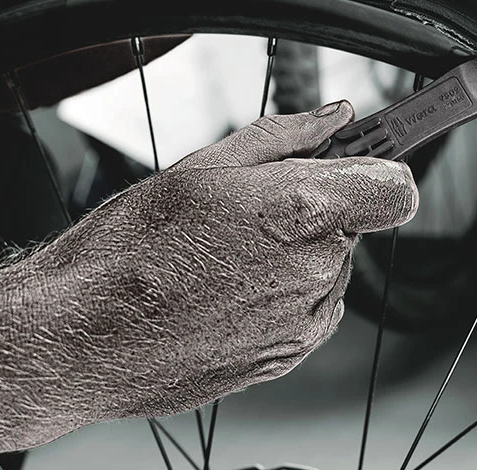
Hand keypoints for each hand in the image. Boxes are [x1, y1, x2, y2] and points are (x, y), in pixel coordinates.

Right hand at [0, 101, 417, 454]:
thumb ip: (288, 136)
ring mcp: (303, 319)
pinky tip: (227, 290)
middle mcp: (315, 269)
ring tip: (225, 257)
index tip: (361, 169)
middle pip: (353, 226)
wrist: (79, 337)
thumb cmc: (127, 251)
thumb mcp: (205, 166)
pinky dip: (284, 297)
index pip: (396, 189)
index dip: (380, 174)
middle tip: (251, 214)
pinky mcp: (286, 357)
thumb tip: (335, 118)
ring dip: (296, 258)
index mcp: (302, 210)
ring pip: (329, 270)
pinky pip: (311, 312)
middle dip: (316, 212)